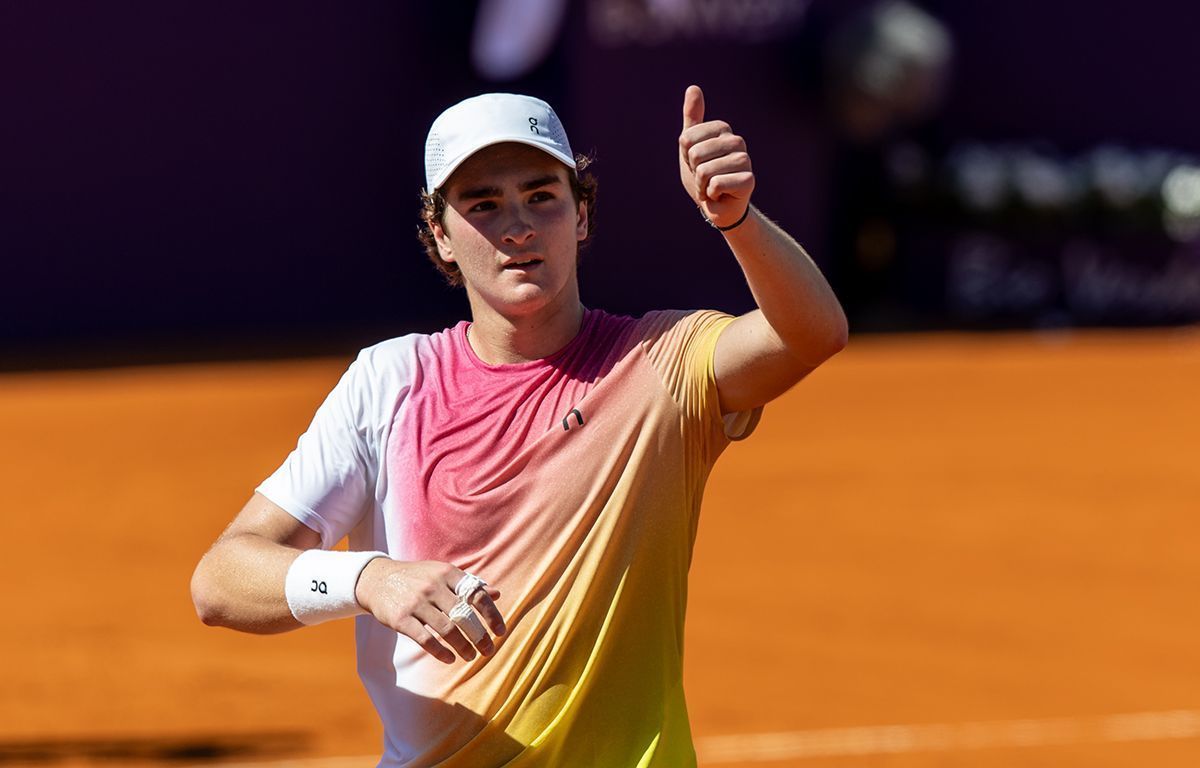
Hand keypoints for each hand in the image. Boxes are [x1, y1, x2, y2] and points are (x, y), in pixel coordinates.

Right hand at [354, 558, 506, 663]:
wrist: (376, 579)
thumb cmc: (417, 578)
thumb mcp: (442, 573)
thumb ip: (468, 584)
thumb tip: (496, 594)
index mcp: (447, 573)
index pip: (476, 595)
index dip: (491, 615)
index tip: (500, 632)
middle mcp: (433, 586)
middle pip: (464, 615)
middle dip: (480, 636)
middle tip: (489, 650)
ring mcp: (416, 602)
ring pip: (447, 629)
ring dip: (462, 646)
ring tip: (471, 657)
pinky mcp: (400, 618)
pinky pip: (425, 639)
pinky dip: (440, 652)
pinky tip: (450, 658)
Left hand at [678, 84, 754, 228]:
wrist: (718, 207)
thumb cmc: (703, 177)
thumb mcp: (690, 147)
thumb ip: (692, 119)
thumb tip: (693, 87)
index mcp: (722, 130)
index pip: (686, 139)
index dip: (686, 156)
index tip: (696, 164)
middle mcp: (736, 141)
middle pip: (695, 154)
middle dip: (694, 172)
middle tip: (705, 178)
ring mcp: (745, 159)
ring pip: (704, 170)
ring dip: (702, 185)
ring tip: (712, 186)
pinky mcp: (748, 180)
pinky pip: (716, 184)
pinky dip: (712, 194)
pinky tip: (721, 195)